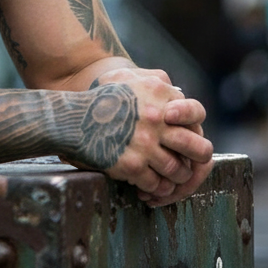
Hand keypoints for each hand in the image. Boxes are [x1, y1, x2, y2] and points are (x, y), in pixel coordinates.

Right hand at [82, 66, 212, 206]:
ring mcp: (145, 143)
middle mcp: (157, 119)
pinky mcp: (132, 164)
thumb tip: (179, 94)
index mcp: (159, 95)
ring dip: (176, 178)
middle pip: (197, 147)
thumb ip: (156, 82)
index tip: (186, 137)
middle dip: (196, 160)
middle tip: (190, 165)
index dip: (195, 129)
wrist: (70, 119)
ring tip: (170, 179)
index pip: (196, 114)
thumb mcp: (128, 79)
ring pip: (177, 170)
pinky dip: (156, 188)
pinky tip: (150, 186)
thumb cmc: (99, 99)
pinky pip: (156, 183)